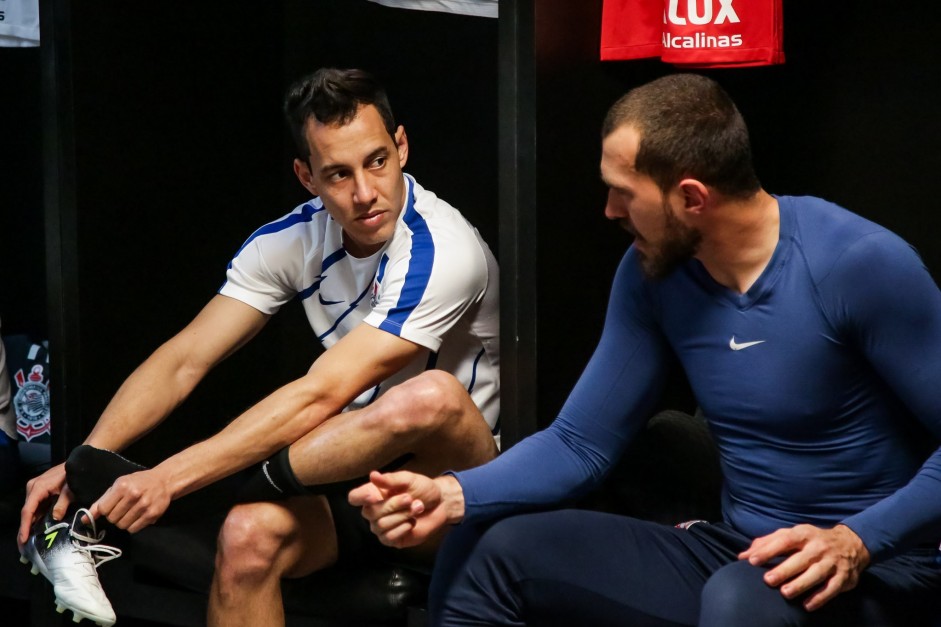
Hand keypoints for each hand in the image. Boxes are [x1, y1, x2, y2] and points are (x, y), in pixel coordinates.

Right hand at [19, 463, 70, 548]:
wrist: (79, 463)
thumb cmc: (74, 474)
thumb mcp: (70, 490)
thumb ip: (62, 503)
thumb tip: (55, 518)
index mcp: (38, 488)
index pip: (28, 510)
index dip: (25, 526)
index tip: (23, 539)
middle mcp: (32, 488)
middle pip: (27, 512)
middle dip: (24, 528)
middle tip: (23, 546)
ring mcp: (35, 489)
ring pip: (31, 510)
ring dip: (29, 524)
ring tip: (28, 541)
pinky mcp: (40, 491)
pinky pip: (36, 506)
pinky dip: (36, 517)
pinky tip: (36, 529)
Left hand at [89, 468, 171, 532]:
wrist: (164, 481)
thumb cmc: (138, 482)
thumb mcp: (118, 486)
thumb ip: (101, 502)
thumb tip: (85, 519)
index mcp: (122, 486)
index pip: (104, 509)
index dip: (106, 510)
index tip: (113, 506)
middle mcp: (133, 495)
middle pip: (112, 518)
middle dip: (115, 517)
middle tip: (123, 510)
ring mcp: (144, 505)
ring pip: (122, 525)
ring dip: (123, 522)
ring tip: (130, 513)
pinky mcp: (152, 514)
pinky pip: (133, 529)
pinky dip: (132, 526)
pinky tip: (137, 517)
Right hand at [348, 470, 463, 547]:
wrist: (440, 503)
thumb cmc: (422, 488)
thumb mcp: (408, 479)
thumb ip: (390, 479)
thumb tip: (373, 475)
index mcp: (374, 493)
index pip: (354, 498)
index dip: (360, 498)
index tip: (374, 495)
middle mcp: (373, 511)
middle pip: (370, 512)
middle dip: (393, 505)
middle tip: (410, 498)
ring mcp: (381, 527)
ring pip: (381, 525)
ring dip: (403, 515)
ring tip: (417, 508)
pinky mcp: (391, 539)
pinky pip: (389, 537)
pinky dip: (403, 528)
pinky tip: (412, 522)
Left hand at [739, 524, 869, 610]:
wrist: (851, 543)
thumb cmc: (811, 540)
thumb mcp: (791, 535)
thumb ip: (767, 543)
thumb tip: (742, 556)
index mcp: (803, 534)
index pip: (784, 540)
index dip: (768, 550)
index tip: (752, 560)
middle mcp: (818, 547)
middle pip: (801, 559)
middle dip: (784, 569)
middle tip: (767, 580)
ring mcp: (832, 562)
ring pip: (816, 574)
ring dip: (801, 584)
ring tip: (785, 593)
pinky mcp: (844, 577)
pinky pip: (832, 588)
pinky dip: (820, 597)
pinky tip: (807, 606)